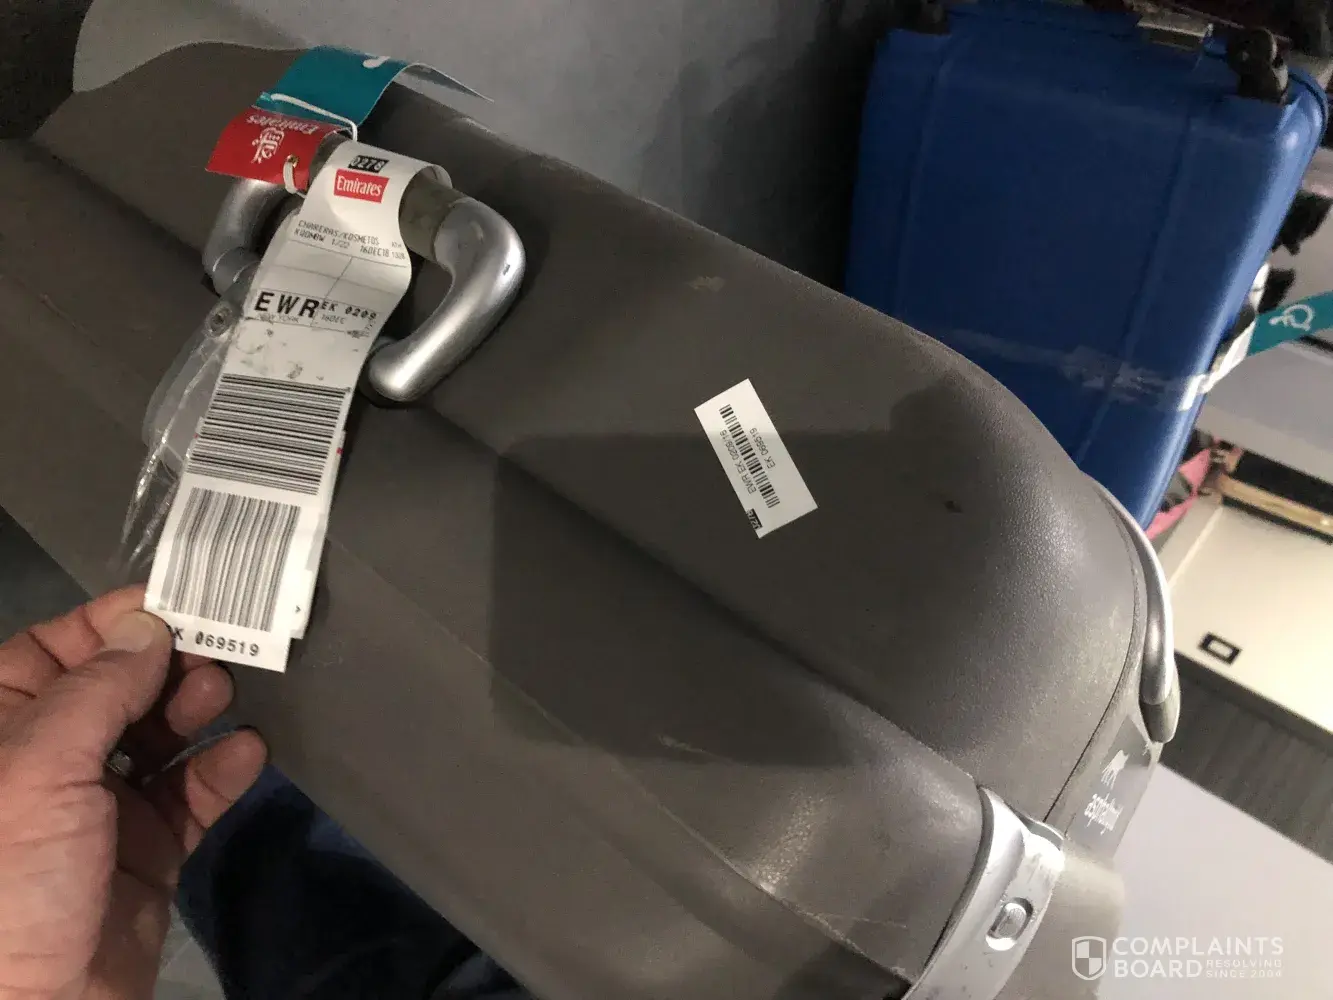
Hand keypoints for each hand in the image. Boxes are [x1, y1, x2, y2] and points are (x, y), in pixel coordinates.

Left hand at [0, 586, 266, 999]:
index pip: (61, 649)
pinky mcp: (148, 850)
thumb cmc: (11, 874)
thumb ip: (98, 689)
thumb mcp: (39, 767)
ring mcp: (101, 806)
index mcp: (2, 728)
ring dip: (197, 710)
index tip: (184, 598)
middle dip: (169, 664)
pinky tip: (249, 753)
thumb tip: (146, 624)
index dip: (118, 623)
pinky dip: (223, 771)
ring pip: (161, 736)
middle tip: (220, 648)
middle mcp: (51, 760)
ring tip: (225, 697)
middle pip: (121, 687)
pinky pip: (192, 796)